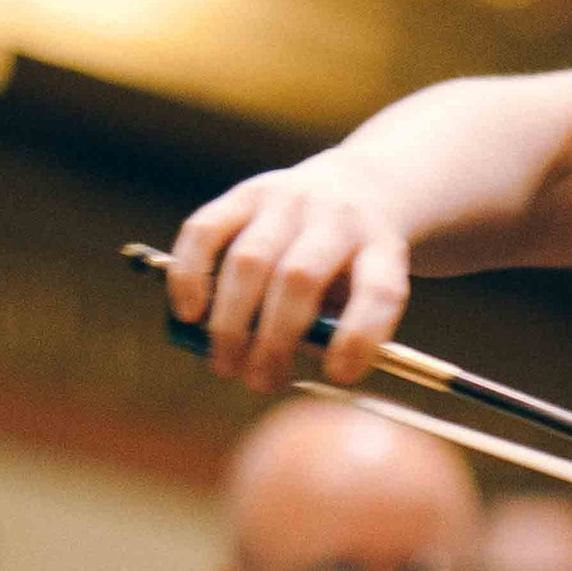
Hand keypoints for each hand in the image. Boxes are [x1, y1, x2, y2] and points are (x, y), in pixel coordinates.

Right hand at [166, 154, 414, 391]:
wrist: (353, 188)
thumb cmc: (353, 264)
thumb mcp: (365, 293)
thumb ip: (333, 328)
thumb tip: (270, 364)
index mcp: (381, 247)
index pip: (378, 292)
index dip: (358, 337)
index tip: (338, 375)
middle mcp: (337, 216)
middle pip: (299, 278)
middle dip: (274, 341)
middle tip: (259, 382)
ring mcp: (288, 198)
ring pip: (249, 260)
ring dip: (230, 322)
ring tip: (225, 364)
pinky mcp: (245, 193)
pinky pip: (205, 232)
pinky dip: (191, 277)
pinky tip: (189, 315)